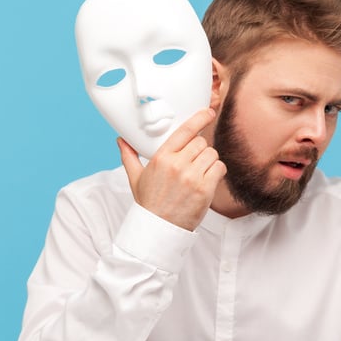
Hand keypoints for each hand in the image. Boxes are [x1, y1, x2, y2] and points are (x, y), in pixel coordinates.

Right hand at [118, 108, 225, 230]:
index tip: (208, 112)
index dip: (199, 118)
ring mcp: (192, 177)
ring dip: (209, 160)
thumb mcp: (135, 178)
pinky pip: (219, 168)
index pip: (184, 131)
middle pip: (201, 142)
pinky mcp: (204, 189)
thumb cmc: (149, 203)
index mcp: (161, 158)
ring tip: (200, 172)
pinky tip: (208, 179)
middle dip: (200, 149)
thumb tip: (121, 140)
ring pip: (212, 154)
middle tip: (194, 161)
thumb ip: (129, 156)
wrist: (158, 228)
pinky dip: (216, 171)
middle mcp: (177, 165)